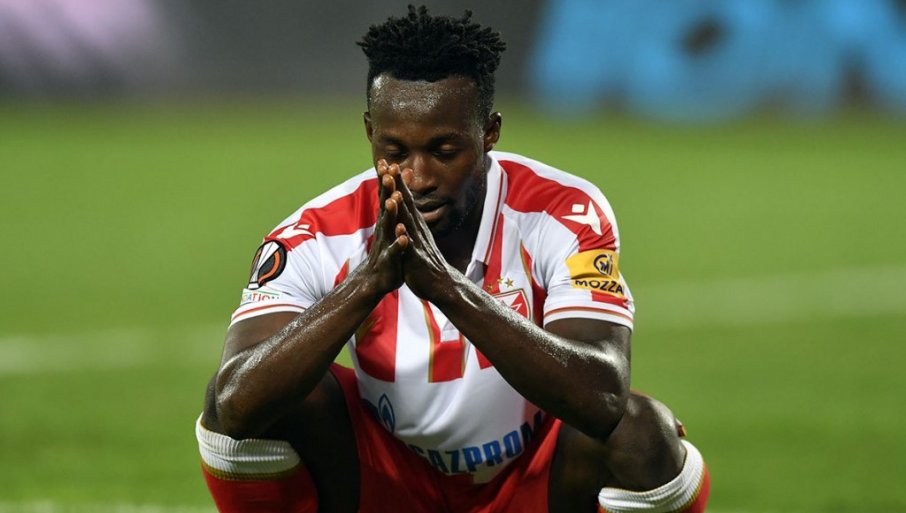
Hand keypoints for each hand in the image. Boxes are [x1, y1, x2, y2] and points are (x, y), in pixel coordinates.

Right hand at [362, 160, 408, 294]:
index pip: (386, 196)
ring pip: (388, 226)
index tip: (386, 161)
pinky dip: (399, 244)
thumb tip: (399, 181)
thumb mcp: (391, 224)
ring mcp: (386, 244)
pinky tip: (404, 238)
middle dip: (386, 190)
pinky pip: (395, 252)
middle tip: (387, 172)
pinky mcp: (391, 260)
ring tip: (393, 200)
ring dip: (391, 213)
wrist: (376, 279)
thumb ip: (395, 202)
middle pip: (385, 206)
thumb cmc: (388, 248)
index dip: (386, 180)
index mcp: (386, 220)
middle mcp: (384, 229)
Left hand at [388, 164, 455, 301]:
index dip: (395, 180)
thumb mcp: (417, 234)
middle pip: (405, 203)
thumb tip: (405, 200)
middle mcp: (416, 228)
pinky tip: (401, 229)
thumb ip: (411, 217)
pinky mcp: (416, 258)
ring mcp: (417, 242)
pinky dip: (405, 237)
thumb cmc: (425, 260)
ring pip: (408, 221)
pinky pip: (410, 246)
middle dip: (397, 185)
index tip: (387, 163)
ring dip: (401, 208)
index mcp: (414, 223)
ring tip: (394, 193)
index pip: (403, 197)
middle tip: (390, 166)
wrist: (440, 283)